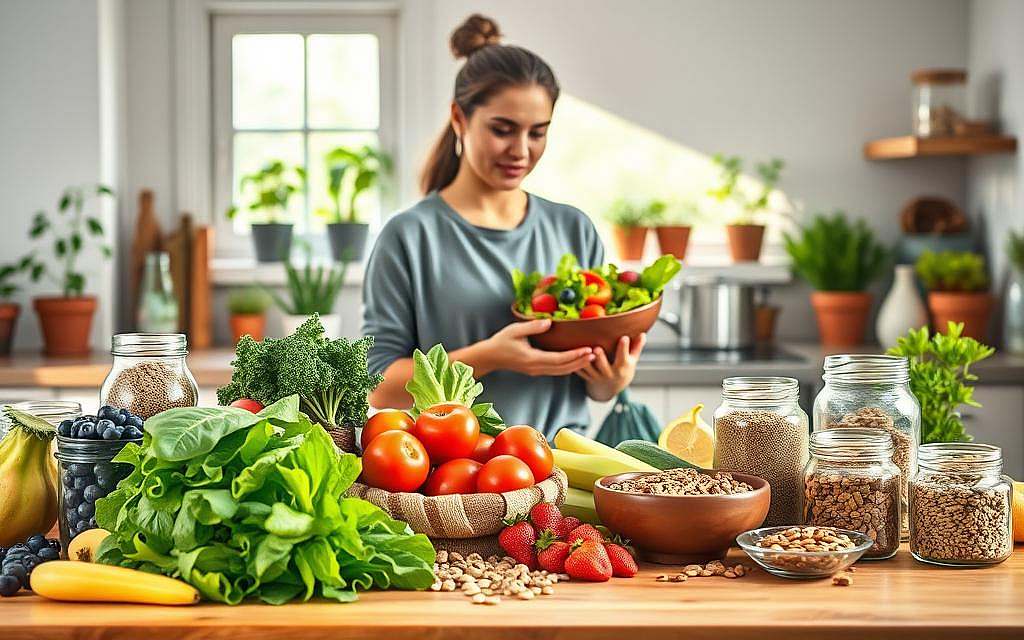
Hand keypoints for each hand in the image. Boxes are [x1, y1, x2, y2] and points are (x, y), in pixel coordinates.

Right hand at [480, 320, 594, 376]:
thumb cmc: (501, 342)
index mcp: (532, 359)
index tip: (587, 349)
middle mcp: (536, 368)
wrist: (490, 357)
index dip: (574, 355)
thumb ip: (533, 327)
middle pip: (563, 368)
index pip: (558, 359)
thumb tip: (549, 322)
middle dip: (580, 362)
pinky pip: (556, 370)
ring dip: (576, 365)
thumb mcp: (515, 330)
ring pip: (561, 372)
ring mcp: (536, 371)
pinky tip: (576, 361)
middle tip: (595, 353)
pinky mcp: (536, 370)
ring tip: (590, 357)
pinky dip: (568, 367)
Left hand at [577, 333, 646, 401]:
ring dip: (585, 362)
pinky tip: (571, 357)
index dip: (624, 348)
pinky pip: (581, 373)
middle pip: (604, 366)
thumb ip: (636, 348)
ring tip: (583, 351)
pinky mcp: (588, 378)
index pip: (624, 357)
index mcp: (622, 367)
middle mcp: (610, 373)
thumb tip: (643, 334)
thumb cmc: (623, 370)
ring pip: (590, 370)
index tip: (624, 337)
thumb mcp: (632, 361)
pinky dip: (576, 366)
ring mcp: (598, 377)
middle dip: (601, 358)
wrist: (612, 389)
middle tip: (597, 348)